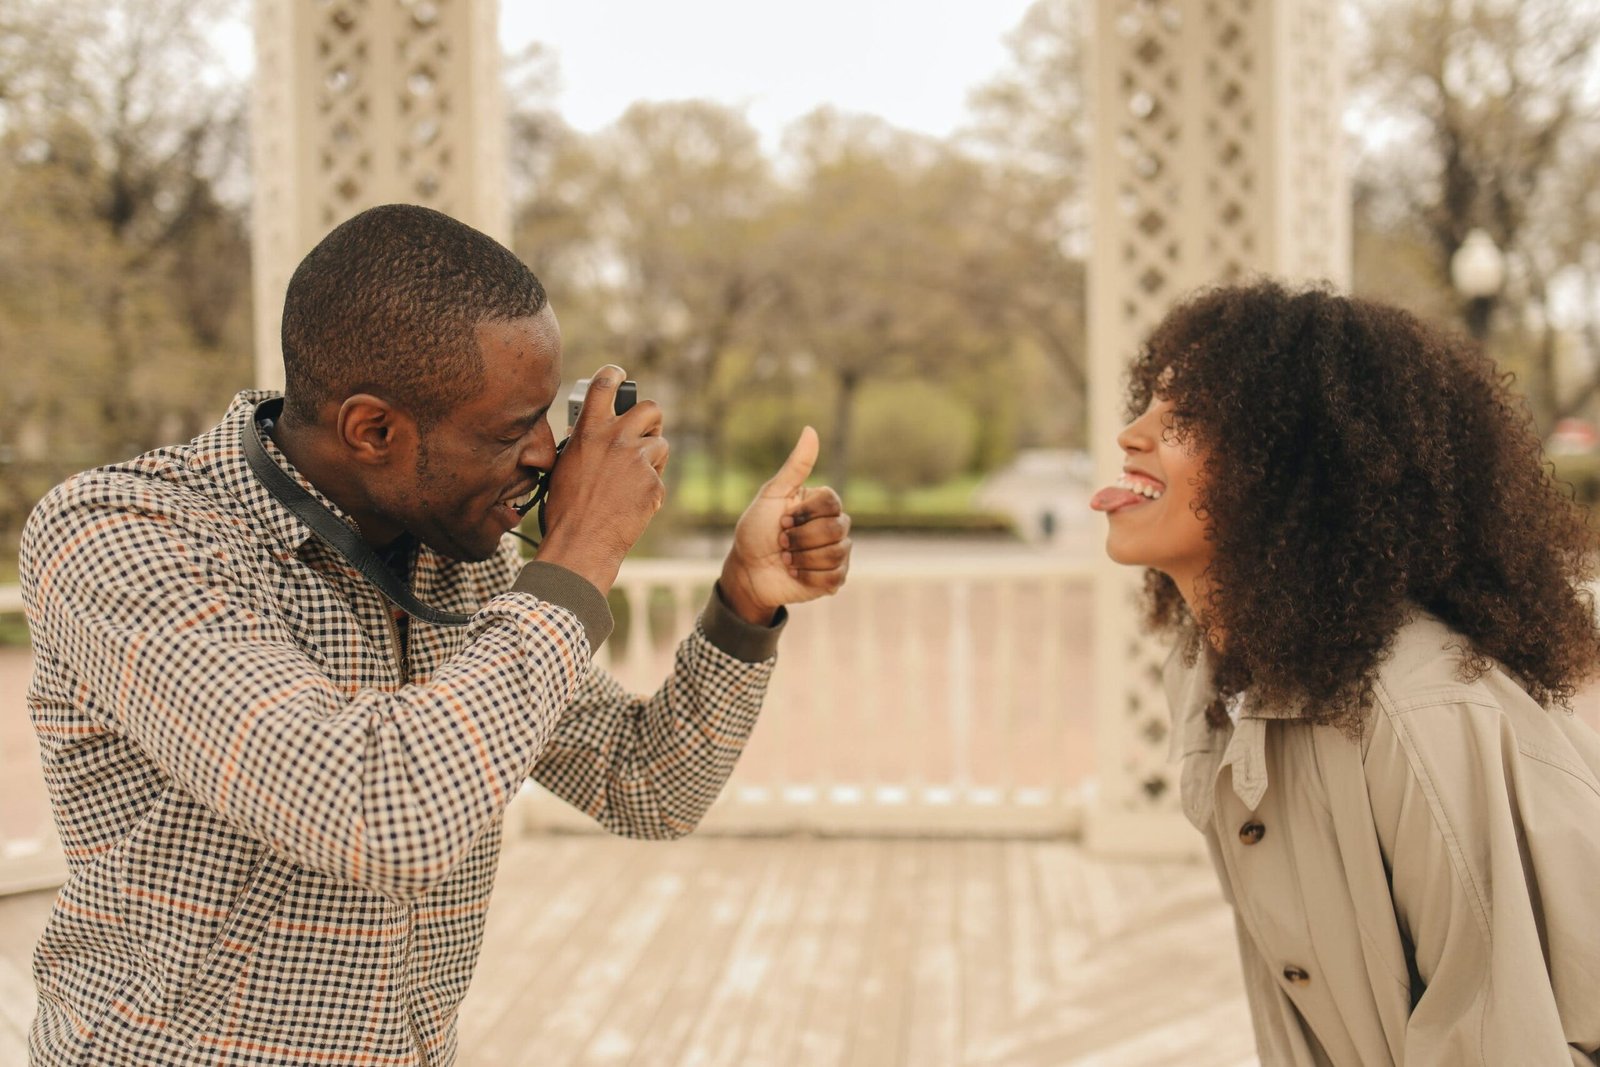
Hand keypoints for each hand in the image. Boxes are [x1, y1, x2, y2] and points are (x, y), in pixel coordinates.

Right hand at [536, 366, 667, 593]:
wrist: (581, 540)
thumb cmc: (566, 508)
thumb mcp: (565, 464)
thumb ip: (584, 443)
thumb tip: (593, 435)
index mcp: (589, 430)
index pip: (604, 384)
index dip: (615, 375)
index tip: (621, 376)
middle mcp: (616, 437)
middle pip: (650, 407)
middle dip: (652, 419)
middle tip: (646, 432)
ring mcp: (637, 458)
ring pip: (660, 445)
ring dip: (652, 460)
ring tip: (633, 481)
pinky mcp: (653, 481)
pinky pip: (659, 478)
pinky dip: (650, 490)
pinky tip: (632, 504)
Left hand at [719, 427, 850, 623]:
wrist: (747, 570)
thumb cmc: (756, 530)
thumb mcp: (772, 495)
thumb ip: (795, 466)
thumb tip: (810, 430)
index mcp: (821, 504)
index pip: (832, 501)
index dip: (805, 514)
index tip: (782, 520)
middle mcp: (834, 526)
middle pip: (837, 528)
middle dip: (801, 538)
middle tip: (782, 541)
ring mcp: (837, 553)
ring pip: (836, 553)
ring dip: (802, 558)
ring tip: (786, 558)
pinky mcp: (834, 579)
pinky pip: (833, 577)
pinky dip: (808, 576)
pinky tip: (795, 573)